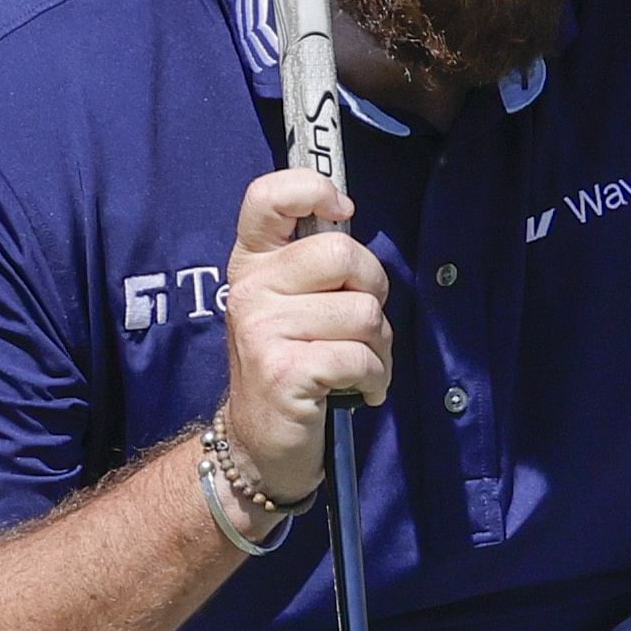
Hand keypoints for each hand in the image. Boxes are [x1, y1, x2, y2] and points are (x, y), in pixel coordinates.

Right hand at [217, 167, 389, 503]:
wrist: (259, 442)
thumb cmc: (292, 362)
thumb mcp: (291, 303)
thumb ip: (315, 262)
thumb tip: (347, 217)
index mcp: (252, 261)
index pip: (268, 196)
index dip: (312, 188)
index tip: (340, 210)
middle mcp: (251, 288)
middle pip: (343, 254)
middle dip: (373, 290)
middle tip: (362, 324)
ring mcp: (263, 330)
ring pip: (364, 313)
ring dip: (379, 346)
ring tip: (357, 364)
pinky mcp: (284, 371)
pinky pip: (362, 357)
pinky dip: (375, 378)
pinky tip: (359, 389)